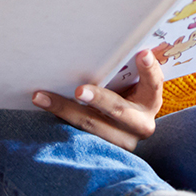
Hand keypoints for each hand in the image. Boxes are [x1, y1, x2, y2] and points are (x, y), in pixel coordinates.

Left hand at [31, 49, 162, 150]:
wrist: (124, 131)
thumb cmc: (128, 96)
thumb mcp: (134, 84)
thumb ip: (129, 69)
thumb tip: (123, 43)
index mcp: (151, 100)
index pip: (154, 83)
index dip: (149, 69)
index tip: (141, 53)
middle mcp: (140, 124)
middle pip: (118, 110)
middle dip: (99, 99)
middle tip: (79, 90)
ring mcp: (121, 141)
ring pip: (92, 126)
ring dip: (64, 110)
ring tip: (41, 97)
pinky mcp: (103, 151)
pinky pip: (79, 136)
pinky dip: (59, 120)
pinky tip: (44, 107)